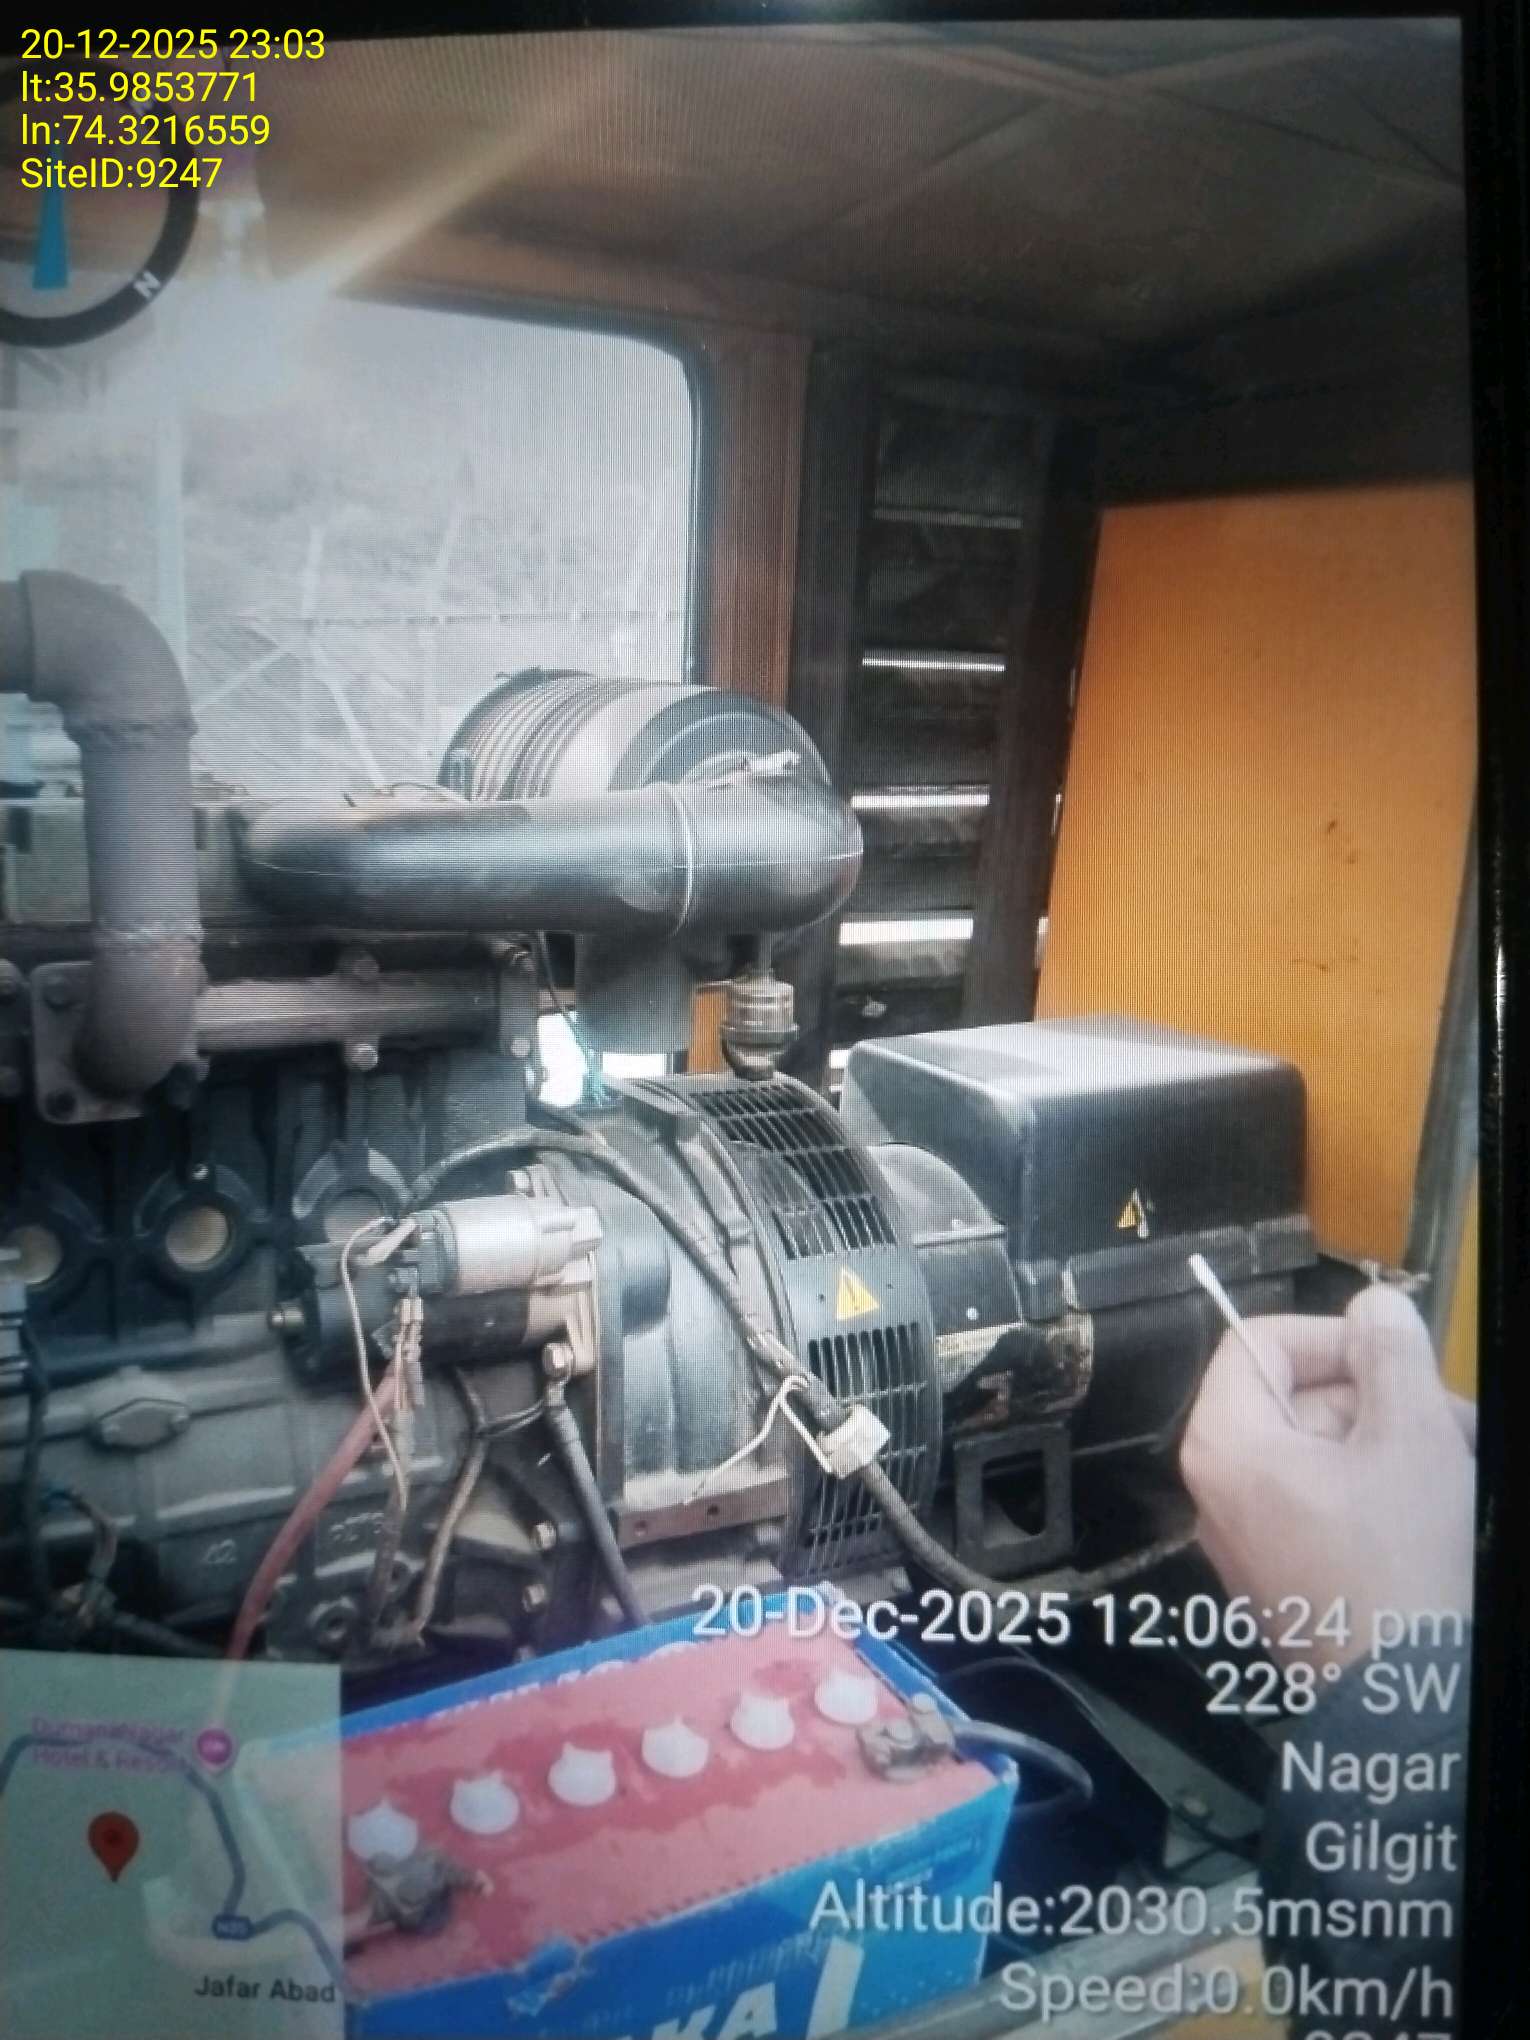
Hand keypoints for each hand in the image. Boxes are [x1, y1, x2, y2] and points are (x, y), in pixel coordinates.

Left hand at [1179, 1285, 1474, 1668]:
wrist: (1405, 1701)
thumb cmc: (1401, 1559)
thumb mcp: (1410, 1437)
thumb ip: (1389, 1354)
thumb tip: (1372, 1301)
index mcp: (1225, 1441)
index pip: (1257, 1343)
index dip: (1331, 1336)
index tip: (1395, 1358)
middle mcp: (1218, 1484)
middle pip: (1297, 1397)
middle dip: (1382, 1397)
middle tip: (1453, 1417)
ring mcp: (1248, 1533)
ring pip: (1323, 1449)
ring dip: (1396, 1441)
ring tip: (1460, 1460)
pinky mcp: (1283, 1571)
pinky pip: (1325, 1499)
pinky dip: (1380, 1488)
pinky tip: (1439, 1502)